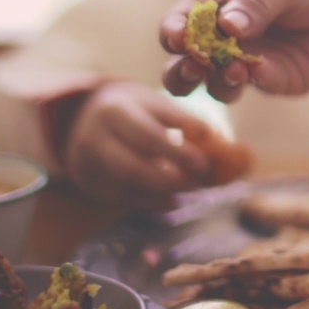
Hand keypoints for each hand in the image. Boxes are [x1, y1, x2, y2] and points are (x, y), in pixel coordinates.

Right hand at [63, 81, 212, 209]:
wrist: (91, 118)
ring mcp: (90, 164)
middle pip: (132, 166)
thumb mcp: (156, 105)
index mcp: (114, 111)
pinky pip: (124, 199)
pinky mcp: (93, 184)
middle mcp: (95, 138)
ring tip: (192, 188)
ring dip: (163, 190)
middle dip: (169, 177)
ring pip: (127, 185)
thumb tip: (218, 142)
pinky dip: (152, 202)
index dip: (177, 151)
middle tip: (200, 179)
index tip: (205, 161)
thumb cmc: (137, 111)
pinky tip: (174, 200)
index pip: (147, 135)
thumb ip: (184, 121)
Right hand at [159, 0, 308, 101]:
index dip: (172, 32)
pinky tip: (256, 70)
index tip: (178, 39)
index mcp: (214, 2)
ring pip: (215, 84)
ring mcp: (246, 60)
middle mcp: (223, 36)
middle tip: (194, 67)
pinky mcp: (274, 80)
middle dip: (182, 70)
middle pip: (186, 63)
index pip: (179, 21)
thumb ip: (257, 3)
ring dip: (216, 82)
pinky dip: (252, 80)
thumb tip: (227, 26)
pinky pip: (255, 85)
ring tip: (232, 69)